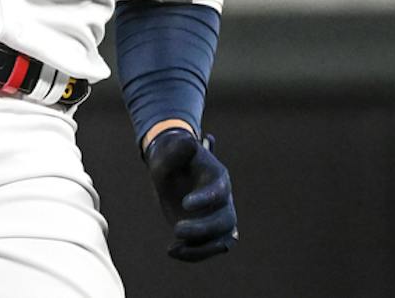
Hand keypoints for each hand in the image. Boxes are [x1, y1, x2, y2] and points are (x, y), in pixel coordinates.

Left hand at [143, 128, 237, 261]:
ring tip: (174, 247)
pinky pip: (210, 249)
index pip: (220, 191)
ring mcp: (218, 217)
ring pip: (222, 240)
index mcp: (218, 177)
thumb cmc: (170, 159)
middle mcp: (224, 199)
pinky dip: (193, 254)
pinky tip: (171, 250)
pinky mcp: (209, 232)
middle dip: (202, 229)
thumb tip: (189, 140)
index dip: (205, 199)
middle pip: (225, 221)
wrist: (170, 172)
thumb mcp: (169, 153)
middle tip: (176, 229)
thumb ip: (178, 149)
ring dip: (201, 248)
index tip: (184, 204)